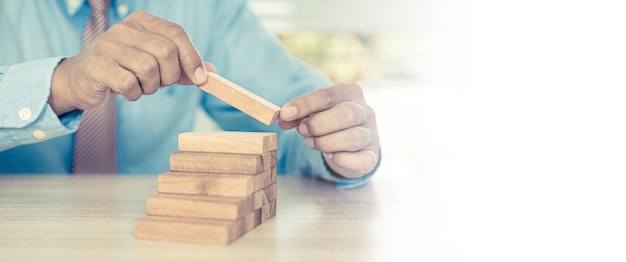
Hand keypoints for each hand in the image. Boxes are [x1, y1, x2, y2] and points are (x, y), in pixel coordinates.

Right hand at [48, 11, 214, 114]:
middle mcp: (124, 28)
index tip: (201, 78)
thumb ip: (184, 67)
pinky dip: (134, 94)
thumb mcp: (158, 65)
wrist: (84, 79)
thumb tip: (212, 73)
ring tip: (141, 86)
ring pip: (148, 68)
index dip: (192, 57)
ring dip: (151, 86)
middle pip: (166, 51)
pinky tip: (127, 91)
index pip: (176, 32)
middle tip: (162, 84)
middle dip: (171, 76)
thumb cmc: (127, 69)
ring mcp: (108, 45)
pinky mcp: (97, 65)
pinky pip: (129, 83)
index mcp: (142, 21)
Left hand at [279, 83, 379, 178]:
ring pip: (353, 137)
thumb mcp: (311, 113)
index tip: (286, 113)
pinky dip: (341, 159)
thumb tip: (283, 118)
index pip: (329, 95)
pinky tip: (330, 155)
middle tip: (304, 131)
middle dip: (318, 125)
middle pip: (346, 114)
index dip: (306, 104)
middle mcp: (365, 111)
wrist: (348, 144)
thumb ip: (297, 114)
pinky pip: (361, 159)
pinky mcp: (371, 156)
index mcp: (350, 93)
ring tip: (313, 143)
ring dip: (326, 143)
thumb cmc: (328, 123)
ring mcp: (371, 134)